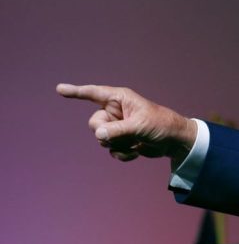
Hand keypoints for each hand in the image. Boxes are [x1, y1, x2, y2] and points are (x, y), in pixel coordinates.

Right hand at [57, 84, 196, 164]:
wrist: (174, 141)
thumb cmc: (161, 125)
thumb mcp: (140, 126)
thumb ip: (118, 130)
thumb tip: (98, 134)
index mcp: (120, 99)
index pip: (93, 93)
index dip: (76, 92)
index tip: (59, 89)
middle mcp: (115, 111)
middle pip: (94, 124)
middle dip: (106, 134)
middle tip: (126, 135)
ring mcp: (117, 126)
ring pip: (101, 139)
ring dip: (118, 145)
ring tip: (135, 142)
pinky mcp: (121, 140)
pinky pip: (111, 149)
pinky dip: (122, 154)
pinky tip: (136, 152)